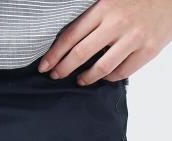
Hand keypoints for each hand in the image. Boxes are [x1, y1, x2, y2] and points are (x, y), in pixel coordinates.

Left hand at [38, 0, 171, 84]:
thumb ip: (91, 17)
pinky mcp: (148, 49)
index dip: (54, 55)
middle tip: (56, 76)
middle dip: (63, 69)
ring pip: (101, 67)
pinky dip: (110, 78)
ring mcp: (133, 37)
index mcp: (103, 8)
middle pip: (80, 54)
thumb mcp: (111, 0)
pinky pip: (122, 72)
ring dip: (86, 78)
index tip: (44, 66)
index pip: (70, 36)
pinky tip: (104, 77)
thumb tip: (67, 40)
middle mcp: (117, 23)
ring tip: (80, 80)